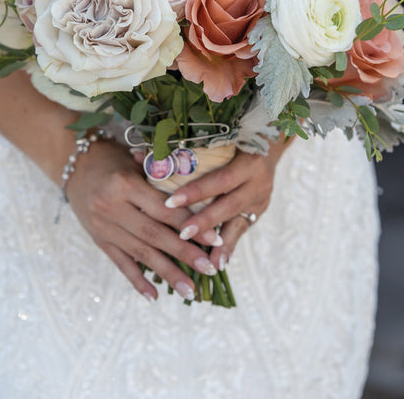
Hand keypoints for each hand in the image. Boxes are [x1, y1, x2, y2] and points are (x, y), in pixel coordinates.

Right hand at [66, 139, 221, 300]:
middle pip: (154, 235)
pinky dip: (137, 281)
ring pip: (140, 254)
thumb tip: (202, 198)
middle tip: (209, 269)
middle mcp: (112, 208)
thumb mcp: (139, 161)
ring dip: (167, 274)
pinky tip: (154, 297)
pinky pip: (120, 263)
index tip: (215, 240)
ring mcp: (103, 227)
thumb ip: (166, 178)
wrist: (75, 164)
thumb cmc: (116, 159)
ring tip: (189, 291)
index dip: (191, 226)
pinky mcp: (99, 240)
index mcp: (126, 184)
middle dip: (184, 254)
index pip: (164, 210)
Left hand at [163, 140, 290, 270]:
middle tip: (182, 235)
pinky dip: (229, 246)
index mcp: (246, 161)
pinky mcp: (260, 210)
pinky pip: (243, 230)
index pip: (219, 179)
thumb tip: (136, 154)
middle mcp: (257, 182)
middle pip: (229, 205)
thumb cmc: (230, 140)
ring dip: (220, 244)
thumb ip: (179, 152)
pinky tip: (218, 263)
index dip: (196, 192)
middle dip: (205, 222)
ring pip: (239, 223)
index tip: (170, 203)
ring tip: (206, 262)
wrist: (268, 144)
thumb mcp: (212, 143)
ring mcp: (261, 198)